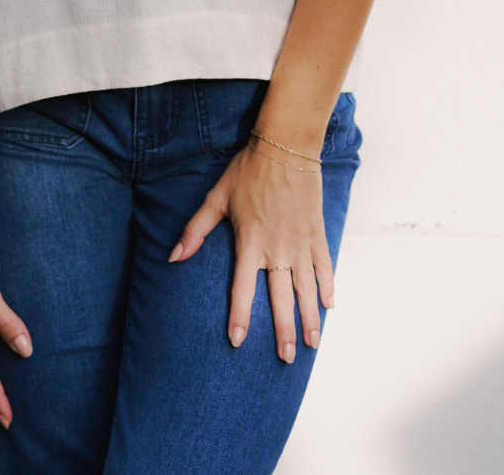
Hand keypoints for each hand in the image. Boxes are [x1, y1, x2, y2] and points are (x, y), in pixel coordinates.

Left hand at [168, 143, 332, 360]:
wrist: (285, 146)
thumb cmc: (247, 171)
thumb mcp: (216, 198)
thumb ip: (196, 230)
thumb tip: (173, 257)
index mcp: (250, 242)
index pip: (243, 288)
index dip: (240, 315)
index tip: (238, 341)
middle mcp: (277, 247)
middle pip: (281, 297)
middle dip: (283, 331)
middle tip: (286, 358)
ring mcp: (300, 241)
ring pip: (306, 288)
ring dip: (310, 317)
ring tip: (311, 344)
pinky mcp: (316, 231)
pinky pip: (324, 265)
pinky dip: (328, 286)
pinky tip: (330, 306)